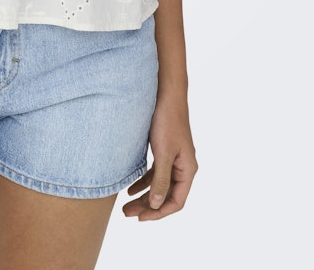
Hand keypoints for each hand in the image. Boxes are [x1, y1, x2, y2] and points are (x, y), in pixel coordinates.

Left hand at [121, 94, 196, 220]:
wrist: (165, 94)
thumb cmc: (167, 121)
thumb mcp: (163, 153)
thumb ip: (161, 180)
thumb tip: (156, 205)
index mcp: (188, 170)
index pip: (176, 201)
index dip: (159, 212)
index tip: (140, 218)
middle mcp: (183, 167)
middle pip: (166, 196)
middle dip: (148, 207)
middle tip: (127, 214)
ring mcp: (173, 159)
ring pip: (159, 185)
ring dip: (144, 196)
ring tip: (125, 205)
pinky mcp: (164, 150)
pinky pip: (155, 173)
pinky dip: (143, 182)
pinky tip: (130, 188)